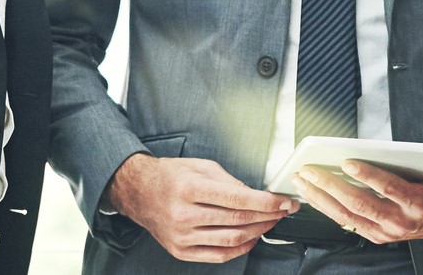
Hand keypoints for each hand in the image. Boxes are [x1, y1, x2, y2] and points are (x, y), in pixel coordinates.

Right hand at [103, 153, 298, 261]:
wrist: (138, 192)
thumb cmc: (169, 176)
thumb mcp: (200, 167)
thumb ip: (229, 181)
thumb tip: (256, 196)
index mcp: (188, 188)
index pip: (238, 199)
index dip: (267, 202)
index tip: (284, 202)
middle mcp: (183, 214)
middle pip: (238, 220)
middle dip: (268, 216)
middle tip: (282, 211)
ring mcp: (181, 236)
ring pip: (232, 239)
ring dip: (258, 232)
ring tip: (269, 222)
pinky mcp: (181, 250)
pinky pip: (219, 255)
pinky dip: (241, 248)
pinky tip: (251, 238)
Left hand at [293, 152, 422, 244]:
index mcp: (417, 204)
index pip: (389, 189)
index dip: (368, 176)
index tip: (348, 163)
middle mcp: (398, 221)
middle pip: (360, 203)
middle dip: (331, 186)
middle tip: (311, 170)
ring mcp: (385, 232)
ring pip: (347, 216)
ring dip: (322, 198)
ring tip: (303, 181)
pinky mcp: (376, 235)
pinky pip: (347, 223)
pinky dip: (327, 209)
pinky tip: (312, 195)